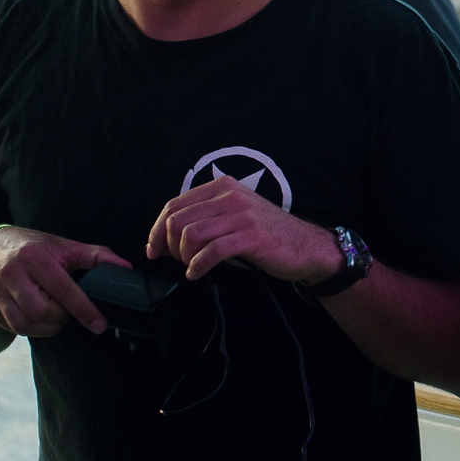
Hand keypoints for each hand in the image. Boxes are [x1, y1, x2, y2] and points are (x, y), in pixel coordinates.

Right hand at [0, 227, 131, 337]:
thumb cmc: (34, 247)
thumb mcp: (64, 246)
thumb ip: (97, 256)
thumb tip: (125, 268)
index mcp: (34, 256)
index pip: (63, 288)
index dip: (84, 309)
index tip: (100, 324)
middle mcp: (11, 273)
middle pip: (42, 312)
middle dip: (62, 317)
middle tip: (66, 308)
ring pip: (26, 325)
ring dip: (47, 327)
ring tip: (54, 313)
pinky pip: (13, 328)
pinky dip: (32, 328)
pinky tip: (37, 315)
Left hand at [147, 174, 340, 282]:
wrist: (306, 246)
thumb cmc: (265, 234)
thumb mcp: (233, 216)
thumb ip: (204, 218)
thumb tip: (162, 238)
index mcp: (223, 187)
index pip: (174, 204)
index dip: (156, 230)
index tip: (153, 250)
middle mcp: (231, 196)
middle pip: (177, 220)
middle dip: (168, 246)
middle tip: (177, 261)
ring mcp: (242, 215)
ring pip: (191, 234)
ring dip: (183, 257)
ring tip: (191, 266)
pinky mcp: (252, 236)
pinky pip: (211, 251)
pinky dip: (198, 266)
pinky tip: (198, 273)